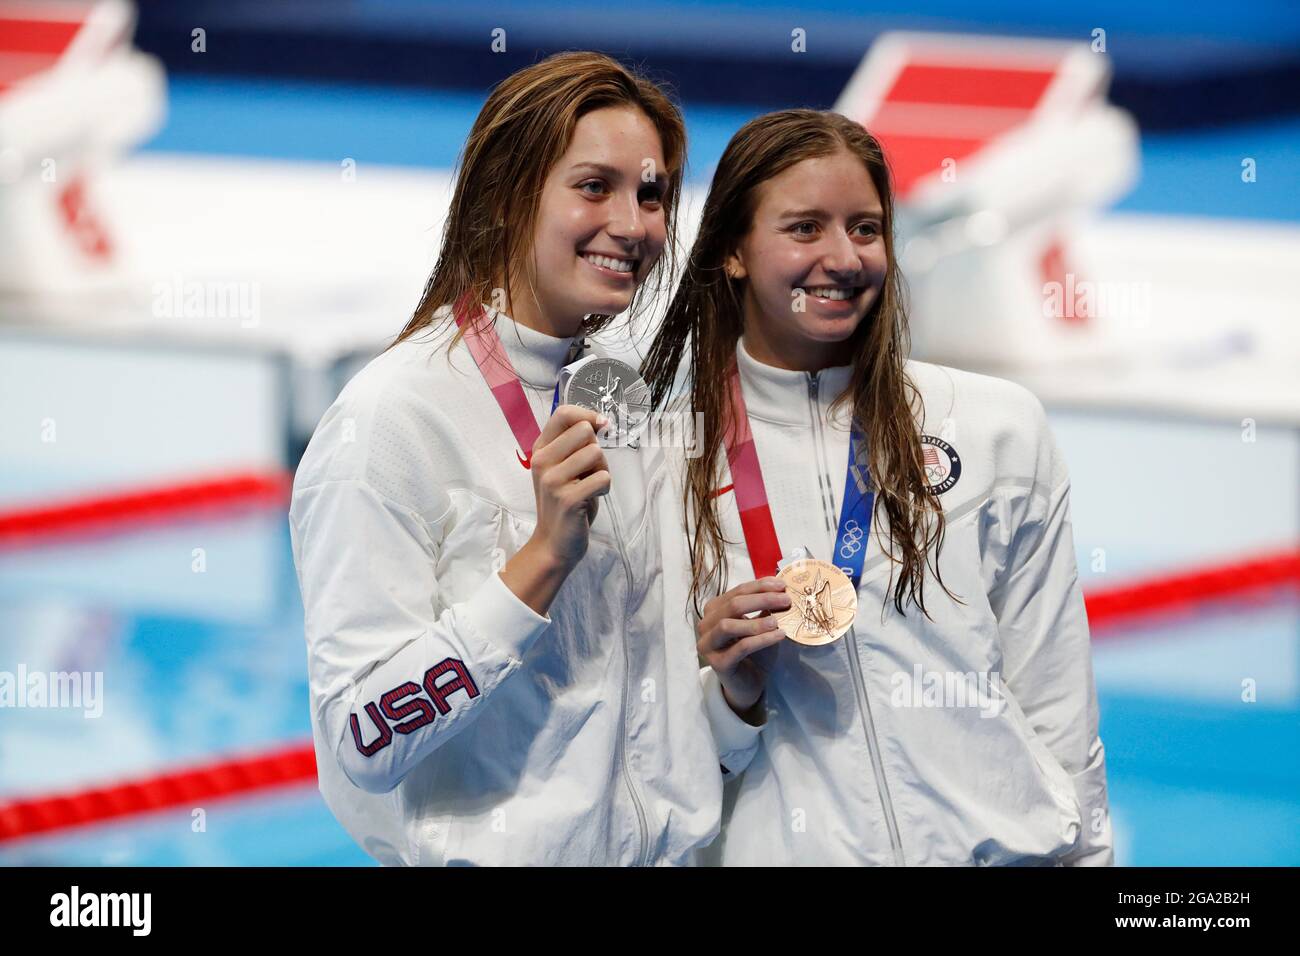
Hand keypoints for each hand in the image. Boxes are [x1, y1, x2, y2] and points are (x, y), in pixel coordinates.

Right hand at [526, 404, 610, 569]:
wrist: (554, 542)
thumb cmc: (565, 501)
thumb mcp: (564, 466)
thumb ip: (575, 444)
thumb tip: (600, 421)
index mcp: (540, 449)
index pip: (563, 414)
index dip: (588, 415)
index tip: (601, 426)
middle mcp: (542, 462)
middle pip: (585, 431)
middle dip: (596, 449)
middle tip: (588, 471)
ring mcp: (553, 481)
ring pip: (596, 453)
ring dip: (602, 470)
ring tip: (589, 486)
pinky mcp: (568, 499)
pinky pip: (603, 477)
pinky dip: (605, 488)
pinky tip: (592, 498)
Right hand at [697, 578, 790, 720]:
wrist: (748, 684)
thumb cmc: (754, 652)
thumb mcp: (760, 625)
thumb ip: (764, 608)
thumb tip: (782, 590)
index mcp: (714, 610)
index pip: (737, 592)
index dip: (760, 586)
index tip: (782, 586)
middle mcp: (706, 625)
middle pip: (732, 605)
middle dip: (762, 600)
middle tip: (786, 601)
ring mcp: (708, 645)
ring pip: (728, 625)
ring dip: (756, 622)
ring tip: (778, 621)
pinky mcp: (718, 663)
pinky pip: (741, 647)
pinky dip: (762, 639)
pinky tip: (779, 636)